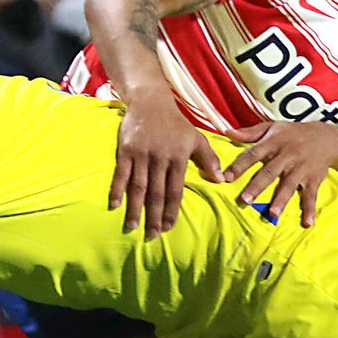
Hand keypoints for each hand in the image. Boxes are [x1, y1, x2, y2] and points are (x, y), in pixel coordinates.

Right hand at [109, 91, 223, 237]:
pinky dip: (117, 189)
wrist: (151, 102)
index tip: (169, 228)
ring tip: (133, 226)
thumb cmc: (176, 124)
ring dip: (136, 208)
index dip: (172, 210)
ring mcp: (141, 155)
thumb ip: (209, 159)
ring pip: (138, 187)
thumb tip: (221, 180)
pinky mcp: (126, 150)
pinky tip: (115, 205)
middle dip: (154, 216)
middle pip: (156, 193)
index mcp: (177, 158)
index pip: (175, 190)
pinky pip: (121, 174)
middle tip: (152, 235)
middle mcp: (159, 158)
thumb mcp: (197, 138)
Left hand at [223, 122, 337, 225]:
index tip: (226, 178)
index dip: (239, 166)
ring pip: (289, 185)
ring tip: (273, 213)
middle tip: (245, 200)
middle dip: (257, 187)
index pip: (253, 154)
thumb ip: (249, 133)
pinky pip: (311, 195)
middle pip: (269, 173)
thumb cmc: (292, 133)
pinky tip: (307, 223)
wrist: (325, 138)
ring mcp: (300, 169)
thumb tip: (226, 132)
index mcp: (273, 143)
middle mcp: (286, 156)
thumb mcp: (272, 127)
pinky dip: (309, 209)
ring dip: (281, 200)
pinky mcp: (313, 179)